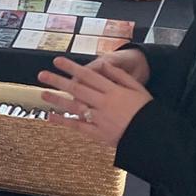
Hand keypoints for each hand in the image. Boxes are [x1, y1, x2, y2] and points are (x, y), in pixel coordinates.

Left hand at [36, 54, 152, 148]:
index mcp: (113, 90)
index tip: (57, 61)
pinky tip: (51, 116)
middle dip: (58, 81)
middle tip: (42, 75)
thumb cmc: (146, 109)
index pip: (88, 75)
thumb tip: (103, 64)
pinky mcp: (98, 133)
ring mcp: (99, 118)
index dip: (71, 67)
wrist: (153, 135)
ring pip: (75, 106)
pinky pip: (78, 126)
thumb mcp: (137, 88)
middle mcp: (103, 102)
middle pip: (77, 89)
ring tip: (43, 93)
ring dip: (57, 100)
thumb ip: (120, 76)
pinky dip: (64, 121)